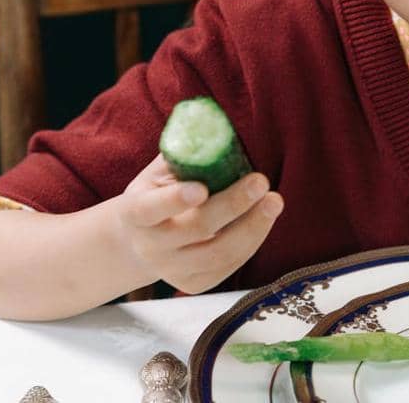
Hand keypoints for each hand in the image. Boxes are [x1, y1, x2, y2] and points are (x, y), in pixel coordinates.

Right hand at [112, 155, 283, 293]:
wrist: (138, 242)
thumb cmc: (155, 194)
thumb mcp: (158, 172)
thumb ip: (183, 154)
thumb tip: (216, 124)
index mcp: (135, 213)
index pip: (151, 209)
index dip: (174, 199)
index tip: (201, 188)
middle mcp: (151, 246)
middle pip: (197, 229)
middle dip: (233, 204)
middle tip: (260, 181)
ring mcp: (171, 270)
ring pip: (219, 253)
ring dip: (253, 227)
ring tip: (273, 201)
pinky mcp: (192, 284)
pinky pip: (228, 266)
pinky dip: (251, 241)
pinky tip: (263, 218)